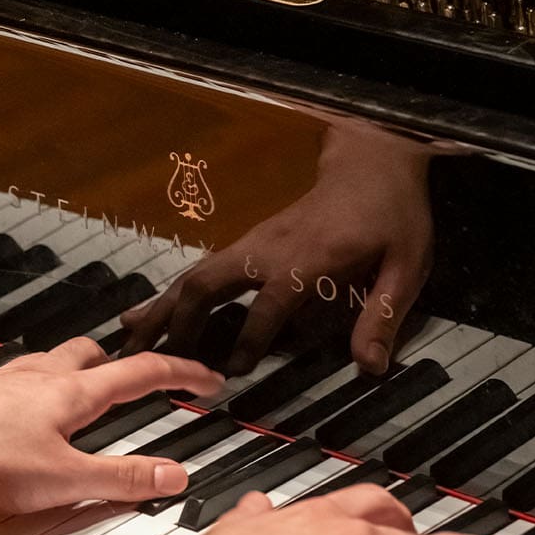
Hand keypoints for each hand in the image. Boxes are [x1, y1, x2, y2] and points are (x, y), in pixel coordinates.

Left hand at [0, 337, 223, 514]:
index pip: (142, 373)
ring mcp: (4, 384)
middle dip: (124, 364)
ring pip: (53, 365)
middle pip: (93, 355)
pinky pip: (17, 385)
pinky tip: (24, 417)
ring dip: (78, 374)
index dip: (181, 373)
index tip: (207, 377)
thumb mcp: (62, 481)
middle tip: (143, 377)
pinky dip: (36, 393)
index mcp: (72, 393)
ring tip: (87, 395)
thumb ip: (120, 479)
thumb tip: (173, 475)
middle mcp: (40, 378)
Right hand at [120, 121, 433, 376]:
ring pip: (194, 276)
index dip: (250, 340)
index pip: (269, 304)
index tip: (232, 373)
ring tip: (128, 342)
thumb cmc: (390, 213)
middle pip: (208, 284)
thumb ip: (383, 315)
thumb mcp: (405, 264)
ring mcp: (252, 243)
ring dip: (161, 310)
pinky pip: (201, 272)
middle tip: (154, 362)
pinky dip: (171, 297)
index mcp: (306, 259)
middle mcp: (267, 249)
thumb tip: (369, 367)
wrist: (370, 161)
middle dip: (179, 323)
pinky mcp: (247, 244)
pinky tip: (149, 315)